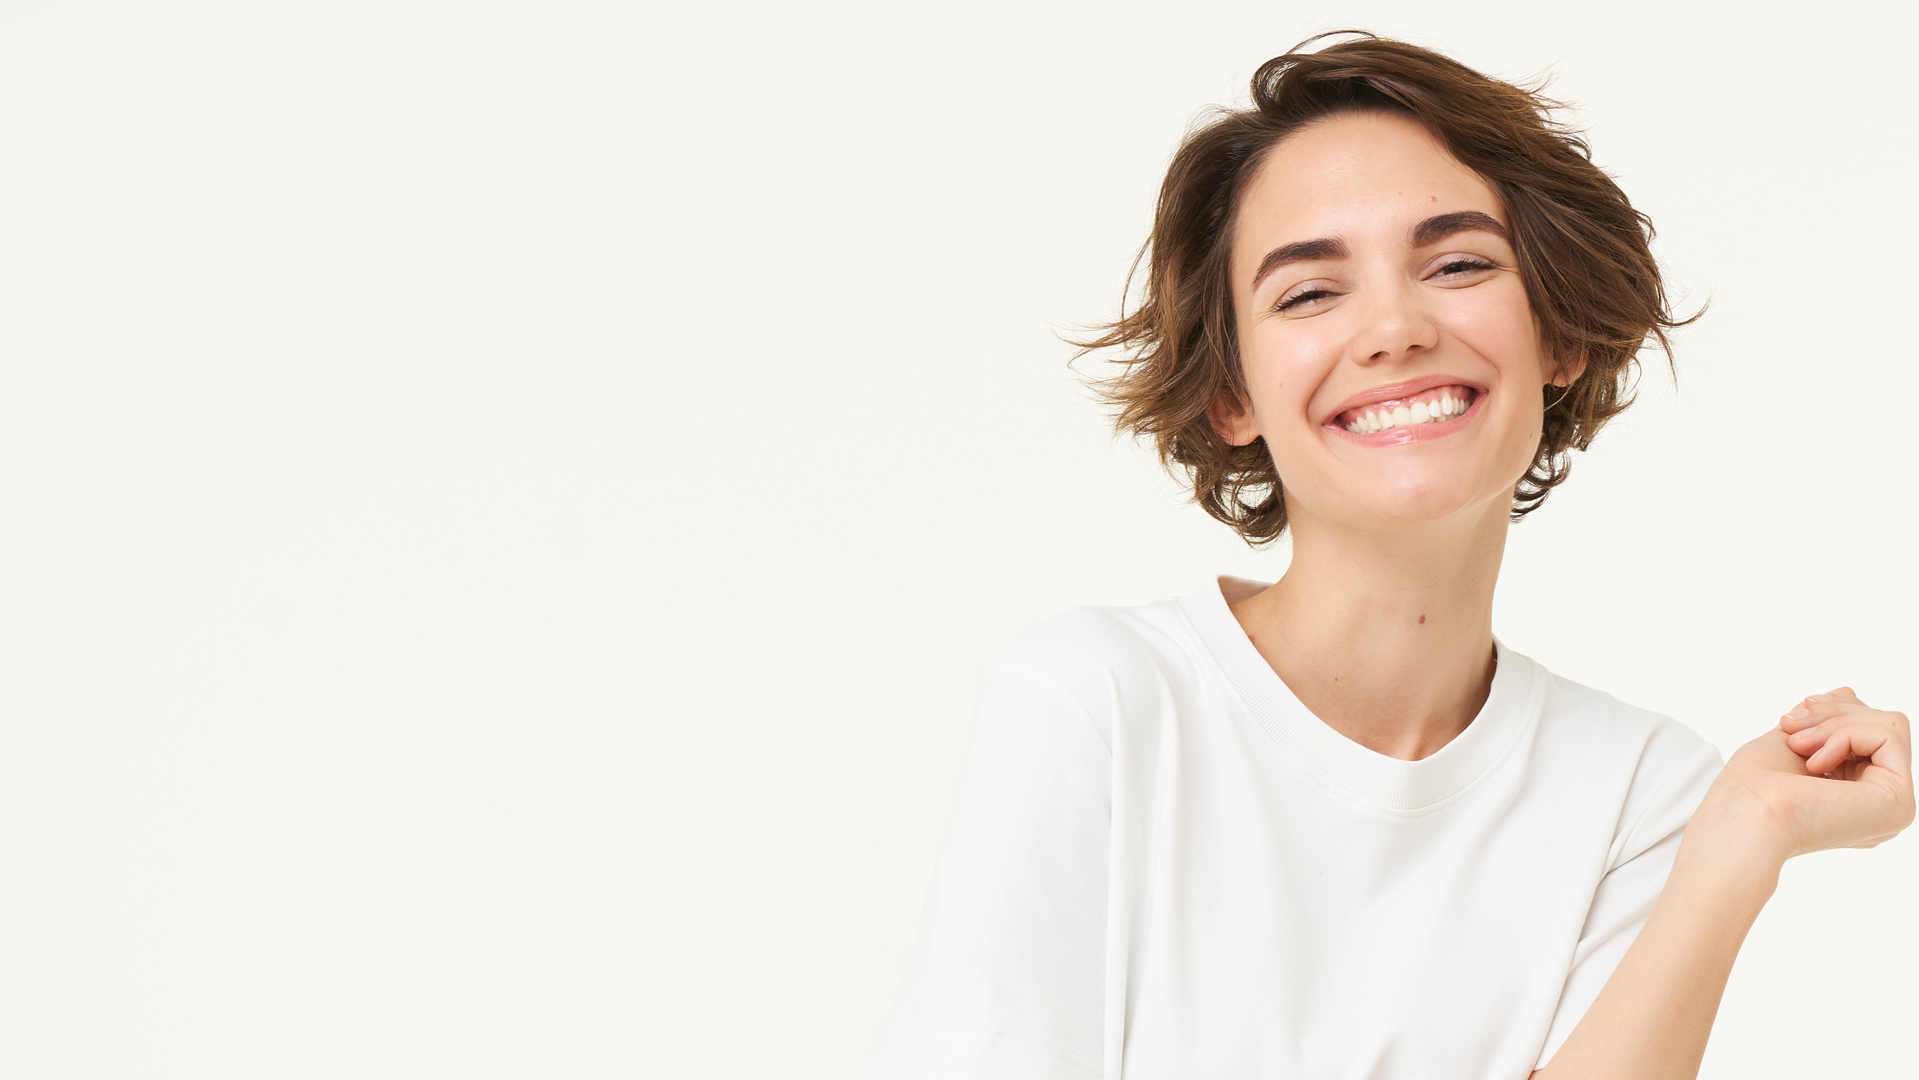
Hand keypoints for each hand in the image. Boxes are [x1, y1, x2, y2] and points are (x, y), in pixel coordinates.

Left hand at [1704, 687, 1913, 863]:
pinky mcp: (1898, 802)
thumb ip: (1826, 721)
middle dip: (1832, 713)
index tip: (1793, 717)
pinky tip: (1816, 764)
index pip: (1868, 731)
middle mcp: (1880, 803)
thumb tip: (1848, 693)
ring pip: (1889, 724)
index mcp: (1858, 795)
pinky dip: (1845, 735)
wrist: (1743, 814)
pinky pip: (1889, 734)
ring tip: (1800, 746)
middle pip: (1882, 724)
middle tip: (1791, 729)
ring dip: (1834, 724)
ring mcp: (1893, 806)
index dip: (1834, 711)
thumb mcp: (1793, 739)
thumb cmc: (1752, 787)